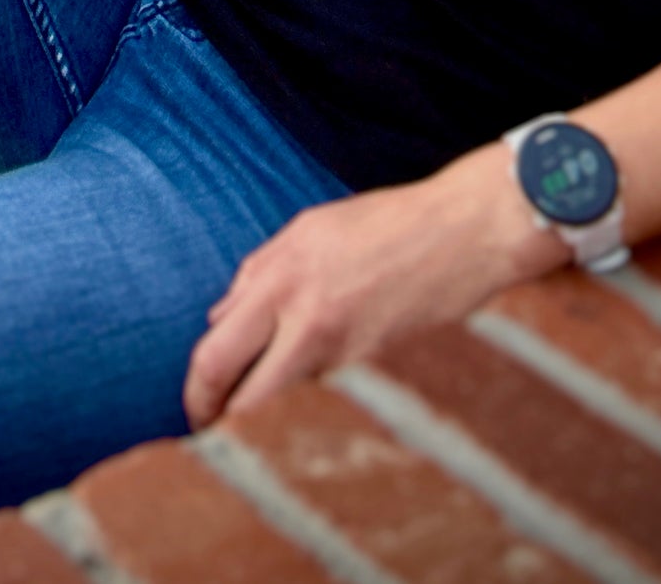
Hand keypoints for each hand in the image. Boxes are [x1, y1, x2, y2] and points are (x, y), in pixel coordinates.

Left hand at [182, 149, 554, 428]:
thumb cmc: (387, 224)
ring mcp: (342, 344)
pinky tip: (326, 391)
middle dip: (217, 419)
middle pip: (237, 390)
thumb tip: (219, 318)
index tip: (197, 410)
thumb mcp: (311, 229)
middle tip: (213, 436)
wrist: (463, 230)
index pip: (215, 350)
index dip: (198, 392)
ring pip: (284, 401)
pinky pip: (330, 393)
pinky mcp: (378, 366)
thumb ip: (260, 272)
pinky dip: (318, 398)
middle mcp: (303, 310)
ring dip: (270, 413)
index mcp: (280, 272)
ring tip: (268, 415)